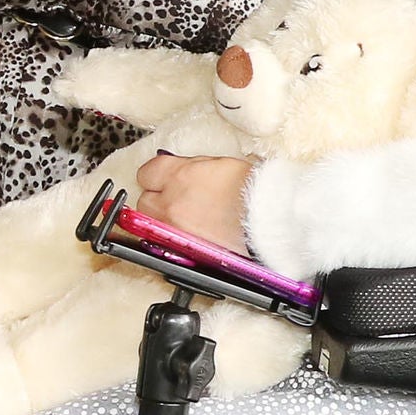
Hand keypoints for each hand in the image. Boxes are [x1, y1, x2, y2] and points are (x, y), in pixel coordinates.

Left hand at [133, 153, 259, 252]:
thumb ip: (193, 167)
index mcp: (179, 175)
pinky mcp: (185, 250)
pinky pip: (167, 242)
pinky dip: (174, 237)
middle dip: (157, 198)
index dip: (156, 175)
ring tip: (184, 216)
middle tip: (174, 196)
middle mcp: (171, 202)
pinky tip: (192, 231)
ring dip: (162, 219)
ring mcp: (175, 229)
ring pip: (151, 224)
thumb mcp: (220, 164)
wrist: (271, 220)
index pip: (146, 173)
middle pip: (144, 200)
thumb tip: (182, 169)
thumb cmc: (255, 191)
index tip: (162, 177)